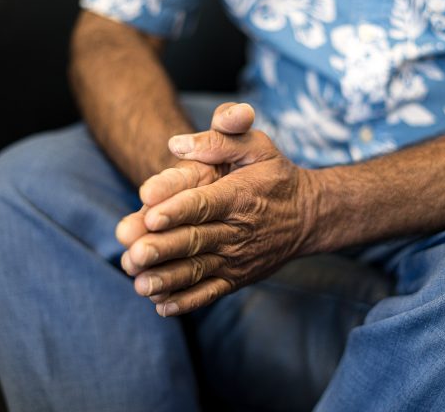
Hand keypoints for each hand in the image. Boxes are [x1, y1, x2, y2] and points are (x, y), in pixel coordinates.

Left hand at [119, 114, 320, 316]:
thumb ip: (220, 139)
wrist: (309, 216)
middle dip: (164, 248)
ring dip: (168, 279)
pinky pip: (211, 291)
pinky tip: (162, 305)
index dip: (178, 209)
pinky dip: (187, 301)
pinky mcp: (237, 277)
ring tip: (140, 284)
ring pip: (199, 270)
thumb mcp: (257, 146)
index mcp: (240, 195)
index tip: (151, 215)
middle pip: (196, 240)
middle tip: (135, 253)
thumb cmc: (275, 175)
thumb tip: (176, 144)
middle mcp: (239, 230)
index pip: (205, 204)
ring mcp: (238, 258)